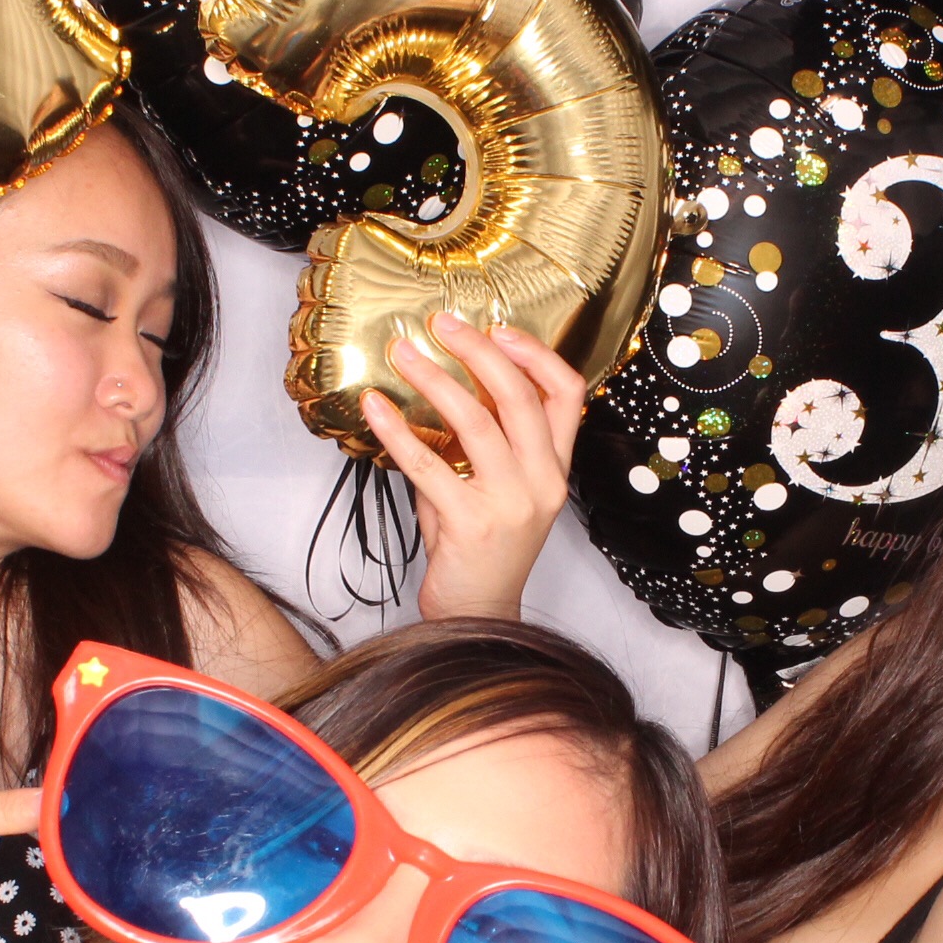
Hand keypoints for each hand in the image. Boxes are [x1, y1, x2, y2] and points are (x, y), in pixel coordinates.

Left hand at [360, 312, 586, 621]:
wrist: (477, 617)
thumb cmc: (480, 552)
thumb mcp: (495, 491)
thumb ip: (479, 445)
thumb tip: (439, 389)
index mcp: (556, 470)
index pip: (567, 396)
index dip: (536, 354)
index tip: (499, 328)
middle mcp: (543, 483)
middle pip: (519, 397)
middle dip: (478, 350)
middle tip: (441, 324)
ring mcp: (511, 504)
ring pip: (477, 422)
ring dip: (435, 378)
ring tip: (404, 354)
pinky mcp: (469, 524)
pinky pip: (427, 464)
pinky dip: (396, 429)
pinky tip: (375, 406)